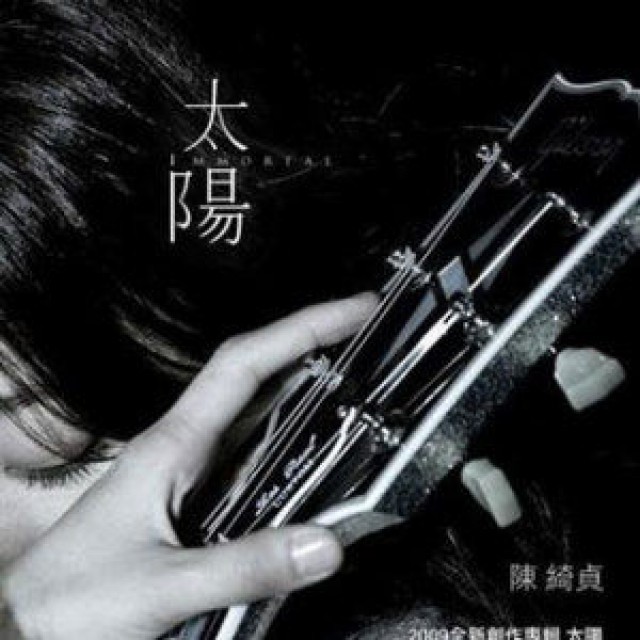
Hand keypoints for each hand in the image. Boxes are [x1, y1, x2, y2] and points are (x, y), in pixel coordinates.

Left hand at [1, 293, 376, 639]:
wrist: (26, 625)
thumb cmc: (74, 602)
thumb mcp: (163, 586)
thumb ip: (245, 566)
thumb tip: (330, 543)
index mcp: (174, 443)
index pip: (244, 363)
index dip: (301, 329)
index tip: (353, 311)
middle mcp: (184, 442)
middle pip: (254, 371)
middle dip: (310, 341)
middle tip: (366, 328)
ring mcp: (187, 465)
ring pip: (252, 406)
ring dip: (300, 379)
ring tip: (352, 366)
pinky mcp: (191, 492)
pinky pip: (249, 446)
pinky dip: (286, 427)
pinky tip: (310, 434)